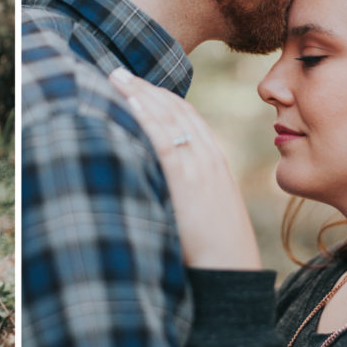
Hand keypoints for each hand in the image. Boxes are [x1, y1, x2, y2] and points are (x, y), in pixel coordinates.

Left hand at [109, 68, 261, 270]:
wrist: (232, 274)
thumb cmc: (214, 251)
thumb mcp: (204, 210)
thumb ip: (186, 190)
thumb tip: (155, 182)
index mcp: (214, 162)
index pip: (187, 115)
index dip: (160, 96)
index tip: (137, 84)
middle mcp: (208, 157)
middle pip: (175, 109)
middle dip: (144, 88)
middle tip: (117, 72)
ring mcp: (199, 167)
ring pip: (167, 118)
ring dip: (138, 94)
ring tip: (114, 78)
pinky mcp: (187, 180)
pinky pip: (163, 140)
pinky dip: (144, 117)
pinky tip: (127, 104)